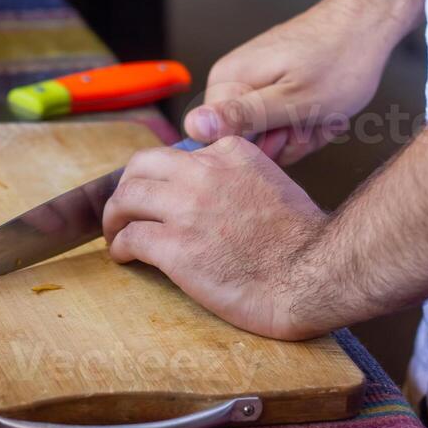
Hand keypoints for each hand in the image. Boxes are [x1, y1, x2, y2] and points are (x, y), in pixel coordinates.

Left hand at [102, 137, 327, 339]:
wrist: (312, 274)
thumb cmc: (301, 241)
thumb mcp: (271, 183)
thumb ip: (237, 177)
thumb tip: (215, 193)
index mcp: (229, 153)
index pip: (178, 154)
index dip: (162, 177)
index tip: (160, 196)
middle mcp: (203, 173)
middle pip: (141, 166)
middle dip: (126, 187)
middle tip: (125, 209)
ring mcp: (186, 208)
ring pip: (125, 198)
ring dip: (115, 217)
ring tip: (116, 234)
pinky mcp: (174, 247)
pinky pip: (130, 238)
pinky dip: (120, 247)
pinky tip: (124, 257)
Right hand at [184, 0, 392, 165]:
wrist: (366, 20)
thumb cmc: (339, 60)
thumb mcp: (293, 101)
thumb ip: (242, 117)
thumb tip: (192, 126)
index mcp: (226, 83)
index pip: (222, 143)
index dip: (262, 149)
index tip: (292, 132)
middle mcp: (231, 80)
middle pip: (248, 140)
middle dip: (289, 140)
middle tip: (317, 120)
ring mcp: (252, 80)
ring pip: (271, 132)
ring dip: (305, 130)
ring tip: (327, 111)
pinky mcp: (271, 81)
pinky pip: (283, 117)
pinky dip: (309, 118)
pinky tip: (327, 107)